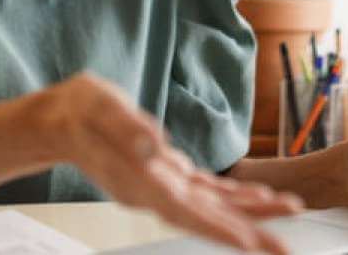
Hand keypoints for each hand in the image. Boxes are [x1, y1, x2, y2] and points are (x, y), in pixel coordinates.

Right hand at [37, 72, 302, 253]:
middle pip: (205, 217)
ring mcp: (161, 186)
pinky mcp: (168, 176)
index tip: (247, 243)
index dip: (215, 228)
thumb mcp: (98, 107)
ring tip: (287, 212)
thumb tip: (153, 146)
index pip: (181, 211)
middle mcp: (153, 191)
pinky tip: (257, 197)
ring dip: (249, 212)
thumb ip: (125, 127)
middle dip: (245, 231)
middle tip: (282, 247)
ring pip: (212, 206)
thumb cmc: (77, 112)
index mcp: (138, 179)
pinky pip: (206, 191)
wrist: (61, 121)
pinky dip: (233, 196)